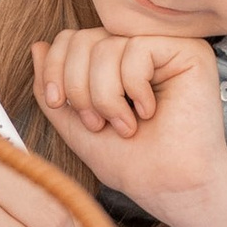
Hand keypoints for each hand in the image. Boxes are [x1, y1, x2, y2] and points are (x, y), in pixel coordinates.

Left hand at [31, 28, 226, 220]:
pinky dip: (133, 87)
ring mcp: (163, 46)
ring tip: (125, 124)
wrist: (171, 187)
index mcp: (114, 61)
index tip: (58, 103)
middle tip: (98, 123)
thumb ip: (53, 86)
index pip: (70, 40)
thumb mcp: (75, 124)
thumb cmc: (131, 162)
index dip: (56, 69)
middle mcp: (138, 47)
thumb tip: (38, 45)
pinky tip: (149, 111)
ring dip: (106, 96)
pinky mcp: (188, 50)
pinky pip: (136, 49)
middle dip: (78, 88)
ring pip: (106, 46)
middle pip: (83, 39)